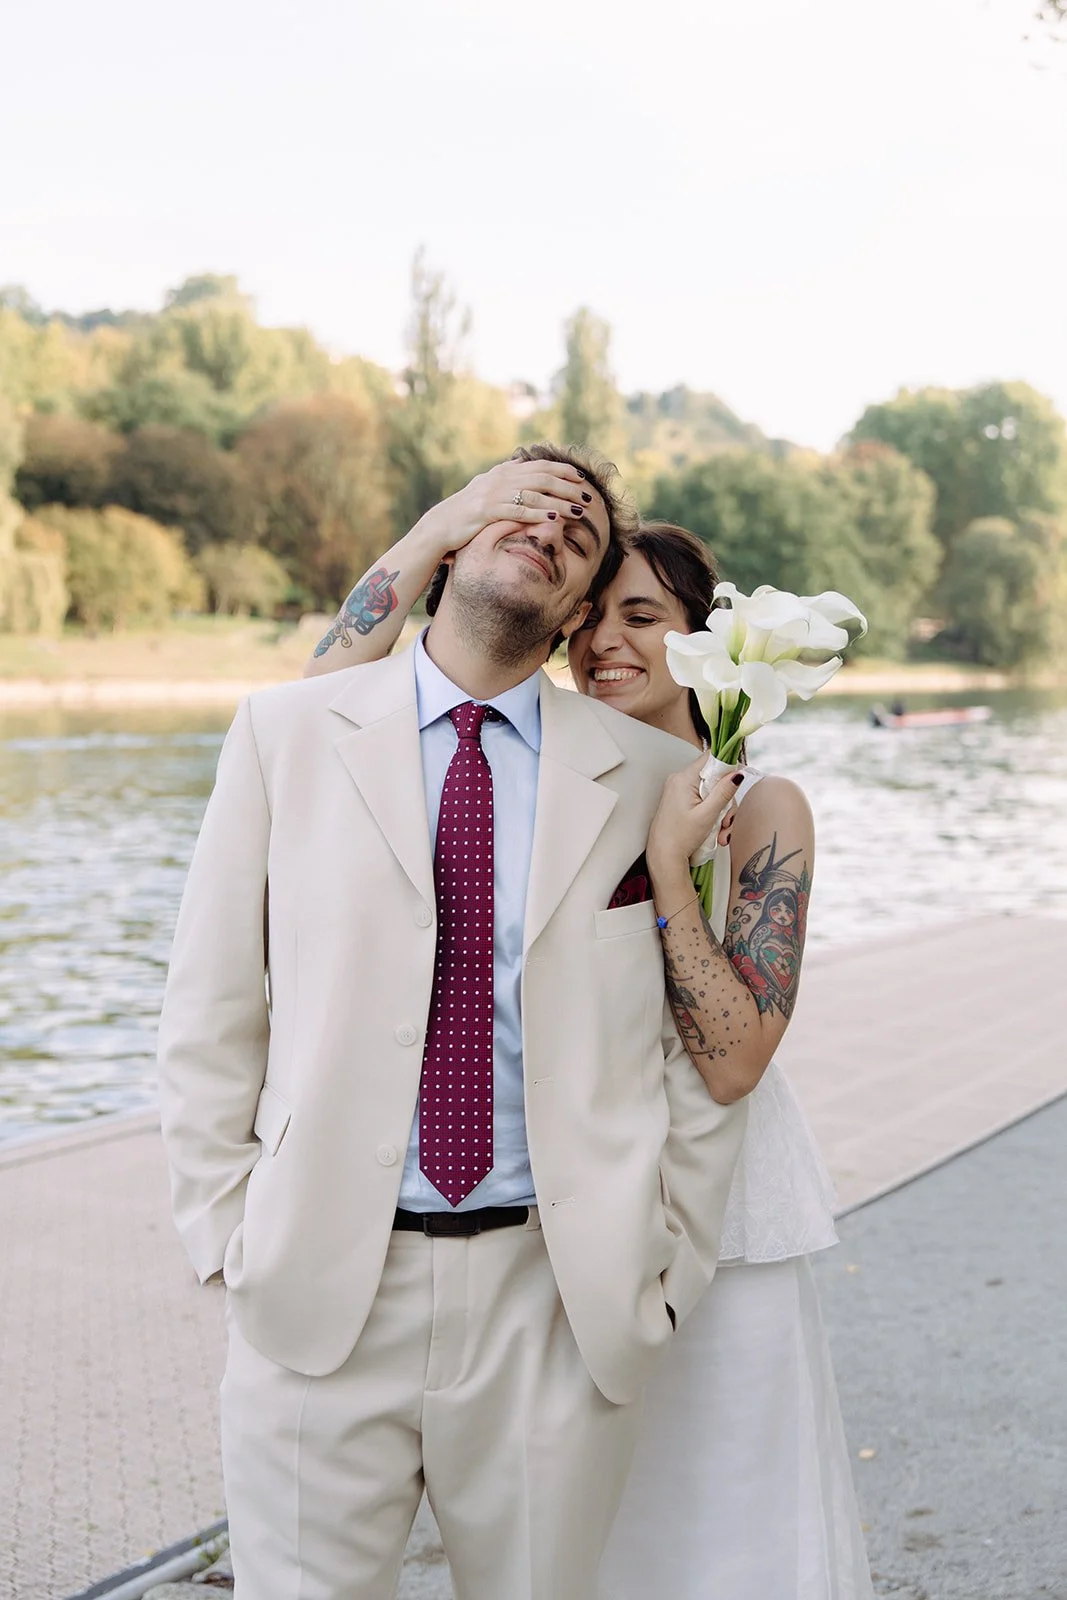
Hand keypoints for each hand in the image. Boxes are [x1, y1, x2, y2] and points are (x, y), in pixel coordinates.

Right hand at [415, 459, 593, 556]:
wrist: (441, 525)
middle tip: (588, 496)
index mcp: (504, 472)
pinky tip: (554, 520)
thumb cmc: (468, 510)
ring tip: (579, 511)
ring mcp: (494, 494)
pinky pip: (518, 511)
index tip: (581, 478)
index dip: (563, 471)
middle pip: (543, 478)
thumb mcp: (487, 486)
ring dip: (560, 503)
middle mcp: (501, 478)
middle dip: (568, 487)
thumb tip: (522, 460)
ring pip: (535, 495)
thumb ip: (506, 475)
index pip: (540, 466)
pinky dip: (538, 514)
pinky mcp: (487, 511)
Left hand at [647, 756, 743, 888]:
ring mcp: (680, 790)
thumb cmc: (681, 838)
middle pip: (715, 779)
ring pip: (712, 792)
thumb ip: (723, 792)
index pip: (711, 758)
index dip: (727, 767)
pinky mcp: (681, 800)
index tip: (736, 783)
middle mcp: (680, 780)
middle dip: (726, 800)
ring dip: (721, 811)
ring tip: (721, 832)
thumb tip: (737, 773)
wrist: (664, 856)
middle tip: (727, 821)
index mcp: (684, 779)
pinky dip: (712, 813)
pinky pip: (703, 799)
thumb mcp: (708, 815)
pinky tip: (716, 831)